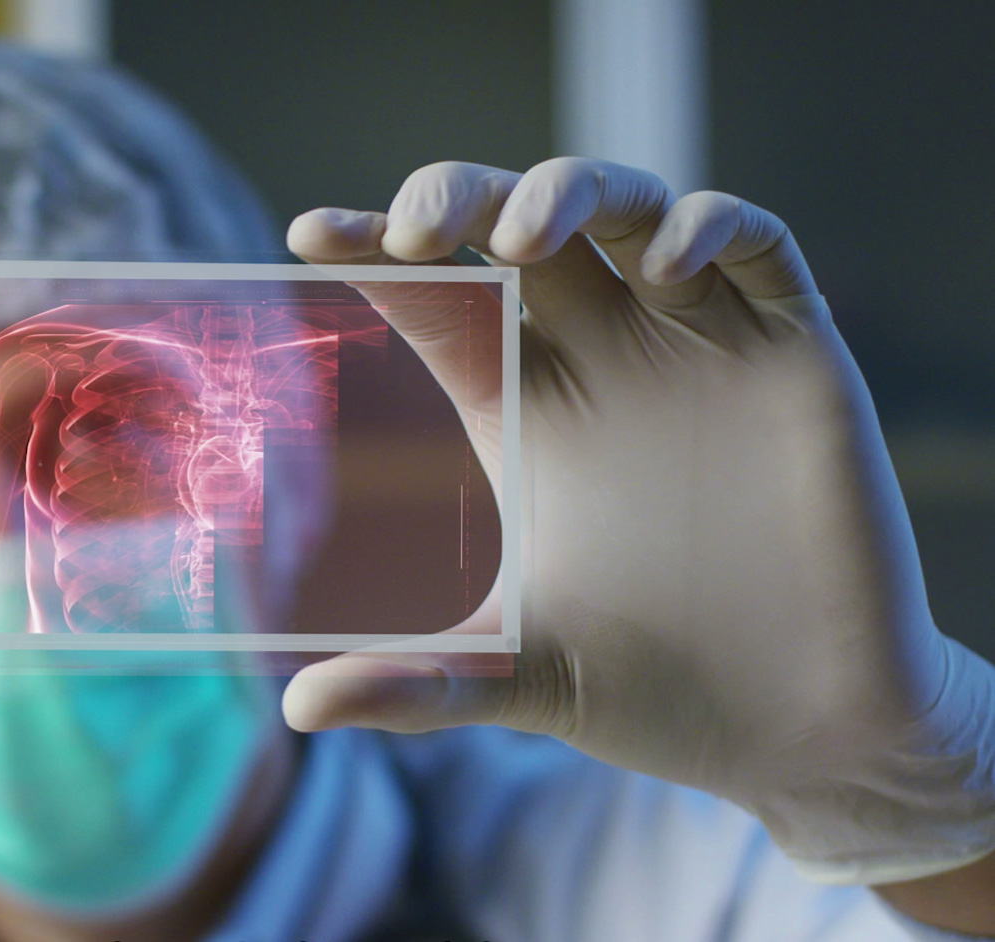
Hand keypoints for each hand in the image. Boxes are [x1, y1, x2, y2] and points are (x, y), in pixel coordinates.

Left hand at [282, 158, 994, 886]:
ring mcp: (694, 343)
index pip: (439, 296)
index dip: (377, 251)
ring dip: (572, 191)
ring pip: (626, 208)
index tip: (308, 236)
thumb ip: (418, 684)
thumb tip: (298, 711)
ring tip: (522, 235)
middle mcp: (598, 357)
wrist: (801, 729)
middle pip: (518, 225)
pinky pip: (757, 246)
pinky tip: (664, 269)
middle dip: (461, 196)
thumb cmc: (656, 691)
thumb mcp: (520, 676)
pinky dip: (711, 228)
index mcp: (521, 406)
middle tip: (414, 226)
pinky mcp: (791, 352)